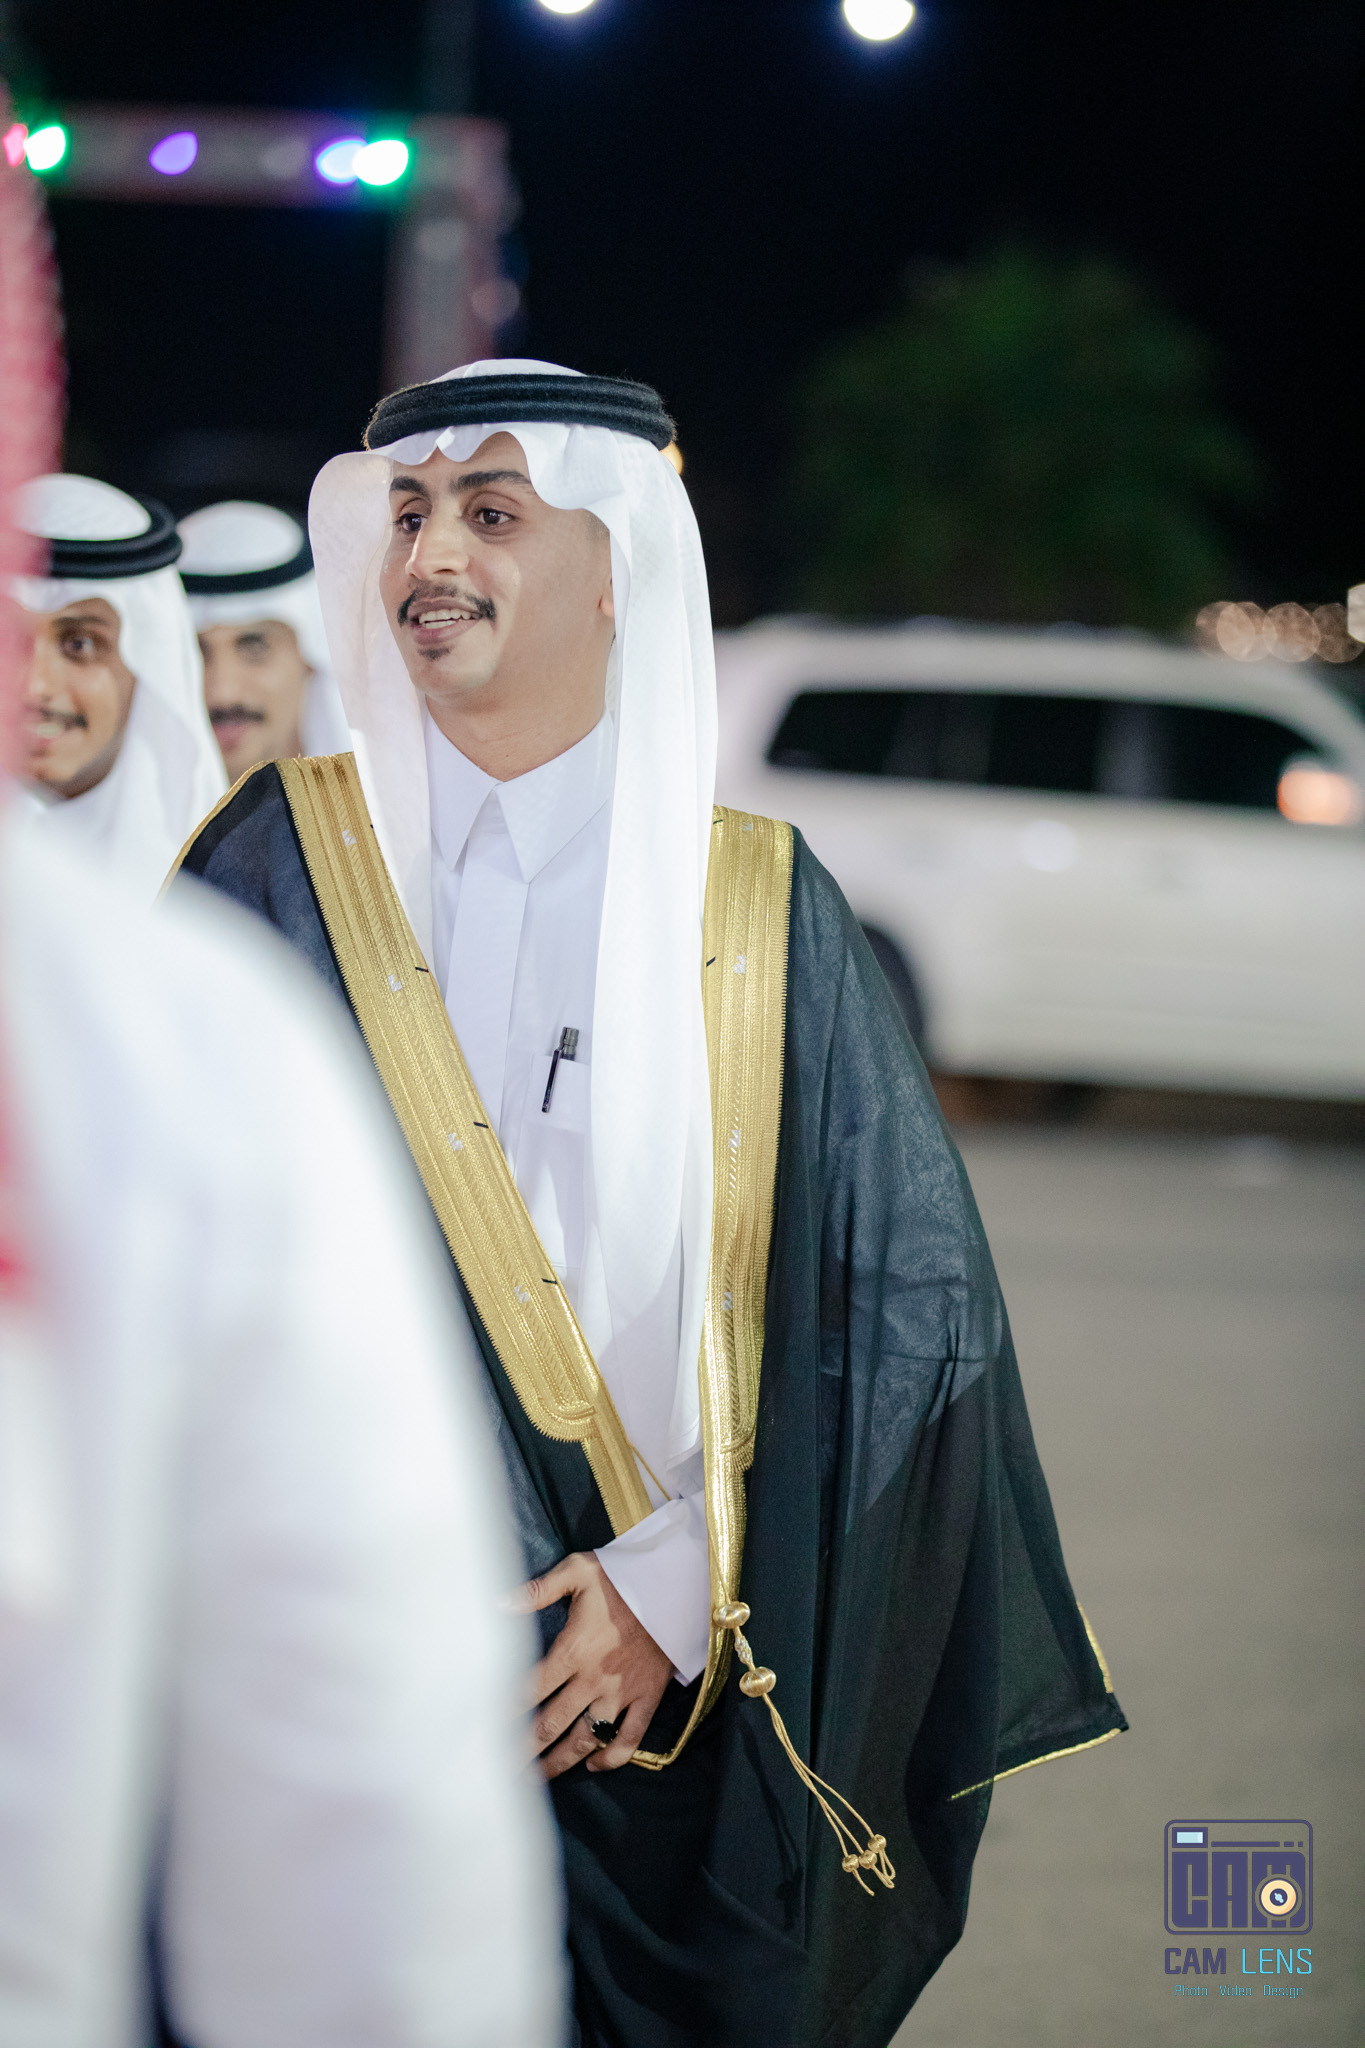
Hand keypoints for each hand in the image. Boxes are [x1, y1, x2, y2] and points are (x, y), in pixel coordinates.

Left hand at [516, 1551, 672, 1778]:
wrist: (675, 1584)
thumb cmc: (623, 1576)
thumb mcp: (578, 1571)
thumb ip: (537, 1589)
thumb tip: (498, 1602)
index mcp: (572, 1649)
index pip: (528, 1690)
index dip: (504, 1713)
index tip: (484, 1730)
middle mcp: (593, 1678)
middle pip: (550, 1724)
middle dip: (523, 1749)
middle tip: (502, 1770)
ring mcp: (621, 1692)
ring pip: (585, 1738)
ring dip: (559, 1762)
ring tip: (537, 1776)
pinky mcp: (647, 1697)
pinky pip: (630, 1738)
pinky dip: (611, 1757)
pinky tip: (593, 1763)